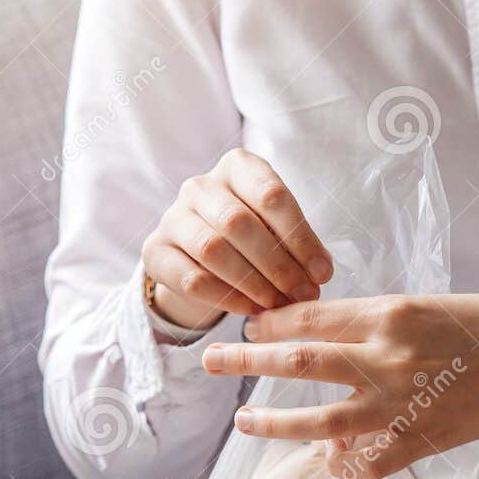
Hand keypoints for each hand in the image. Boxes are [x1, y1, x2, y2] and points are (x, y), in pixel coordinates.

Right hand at [141, 148, 334, 331]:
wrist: (201, 258)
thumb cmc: (254, 239)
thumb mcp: (280, 232)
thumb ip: (300, 246)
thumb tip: (320, 272)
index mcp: (238, 168)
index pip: (270, 195)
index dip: (300, 237)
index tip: (323, 273)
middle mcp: (200, 186)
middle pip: (238, 223)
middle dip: (277, 265)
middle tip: (303, 294)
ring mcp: (173, 217)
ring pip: (212, 250)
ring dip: (252, 284)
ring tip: (279, 305)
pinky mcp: (156, 251)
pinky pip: (192, 279)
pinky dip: (227, 298)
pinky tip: (252, 311)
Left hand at [201, 293, 478, 477]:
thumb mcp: (428, 309)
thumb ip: (377, 329)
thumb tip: (329, 346)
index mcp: (388, 314)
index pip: (310, 316)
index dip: (271, 324)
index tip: (248, 327)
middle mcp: (387, 357)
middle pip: (299, 359)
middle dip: (247, 362)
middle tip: (212, 361)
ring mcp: (401, 404)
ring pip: (320, 418)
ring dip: (275, 422)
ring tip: (244, 423)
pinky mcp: (420, 441)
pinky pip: (366, 462)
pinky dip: (342, 466)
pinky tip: (324, 467)